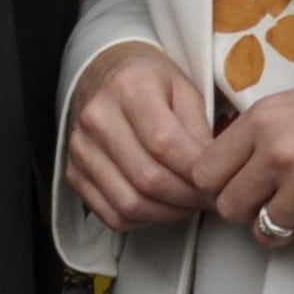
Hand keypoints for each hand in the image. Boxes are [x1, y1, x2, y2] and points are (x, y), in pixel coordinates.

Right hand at [65, 43, 211, 233]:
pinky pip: (112, 215)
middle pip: (147, 178)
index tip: (218, 180)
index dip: (198, 171)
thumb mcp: (184, 88)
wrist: (104, 74)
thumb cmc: (150, 82)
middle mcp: (97, 116)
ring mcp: (81, 148)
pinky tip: (162, 206)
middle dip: (188, 197)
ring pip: (129, 203)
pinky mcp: (74, 173)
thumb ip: (200, 129)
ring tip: (189, 202)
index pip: (165, 143)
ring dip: (168, 213)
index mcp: (129, 87)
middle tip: (209, 197)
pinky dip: (144, 220)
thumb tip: (215, 173)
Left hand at [196, 65, 293, 256]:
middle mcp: (279, 154)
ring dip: (283, 226)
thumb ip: (257, 135)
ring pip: (264, 233)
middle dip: (248, 208)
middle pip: (229, 209)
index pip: (206, 173)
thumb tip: (225, 173)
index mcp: (262, 120)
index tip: (235, 185)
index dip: (219, 184)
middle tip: (273, 198)